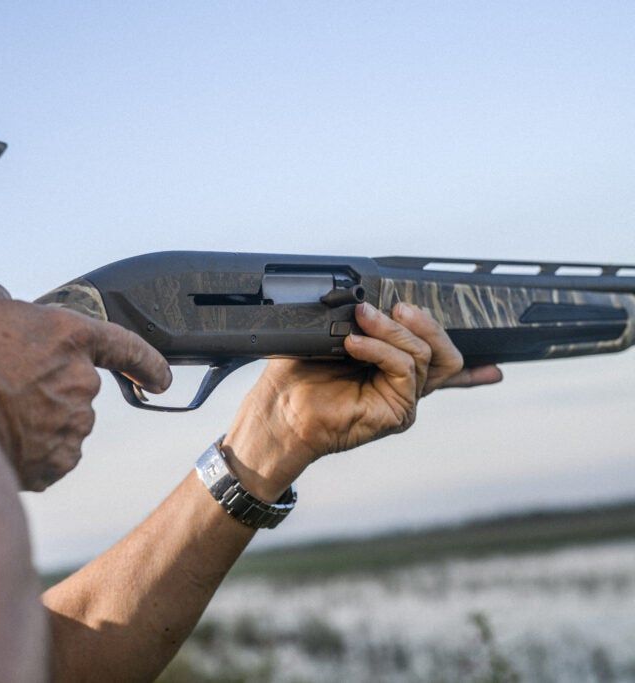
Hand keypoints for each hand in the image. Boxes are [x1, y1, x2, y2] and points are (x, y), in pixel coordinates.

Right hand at [0, 279, 170, 490]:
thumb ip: (0, 300)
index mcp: (72, 336)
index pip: (126, 346)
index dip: (145, 362)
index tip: (159, 378)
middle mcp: (82, 382)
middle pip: (72, 386)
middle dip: (43, 388)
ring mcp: (71, 426)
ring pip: (58, 423)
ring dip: (33, 420)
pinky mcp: (54, 463)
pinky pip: (46, 457)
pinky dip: (26, 451)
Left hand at [224, 302, 501, 499]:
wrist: (279, 413)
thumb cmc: (296, 376)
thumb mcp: (329, 336)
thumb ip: (359, 321)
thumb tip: (367, 299)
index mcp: (391, 369)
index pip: (441, 365)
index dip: (473, 371)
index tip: (495, 369)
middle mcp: (403, 386)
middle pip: (444, 351)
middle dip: (425, 321)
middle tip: (394, 306)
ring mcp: (403, 400)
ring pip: (424, 354)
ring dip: (392, 329)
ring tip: (361, 318)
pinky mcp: (396, 412)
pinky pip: (404, 369)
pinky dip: (380, 348)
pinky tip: (355, 342)